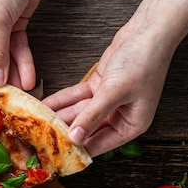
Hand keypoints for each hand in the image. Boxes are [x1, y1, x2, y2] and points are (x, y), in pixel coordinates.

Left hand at [43, 23, 171, 157]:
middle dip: (65, 131)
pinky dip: (62, 100)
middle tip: (42, 137)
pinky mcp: (100, 86)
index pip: (100, 144)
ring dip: (60, 115)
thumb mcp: (115, 92)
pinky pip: (78, 97)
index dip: (79, 150)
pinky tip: (45, 104)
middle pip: (87, 129)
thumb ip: (93, 115)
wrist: (148, 31)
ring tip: (38, 121)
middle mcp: (120, 116)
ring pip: (80, 112)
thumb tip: (76, 138)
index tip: (58, 155)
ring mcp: (109, 101)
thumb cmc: (143, 62)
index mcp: (131, 126)